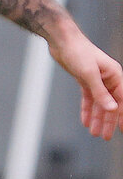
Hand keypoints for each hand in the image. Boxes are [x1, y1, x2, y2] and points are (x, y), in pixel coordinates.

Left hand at [46, 24, 122, 139]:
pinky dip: (87, 110)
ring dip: (97, 118)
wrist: (62, 41)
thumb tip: (112, 109)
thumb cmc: (78, 52)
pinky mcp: (85, 80)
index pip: (122, 100)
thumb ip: (100, 93)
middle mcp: (109, 79)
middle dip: (108, 121)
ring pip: (99, 103)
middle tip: (106, 137)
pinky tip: (86, 122)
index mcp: (115, 75)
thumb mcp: (89, 74)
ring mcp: (97, 80)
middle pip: (111, 104)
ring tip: (95, 133)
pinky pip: (88, 99)